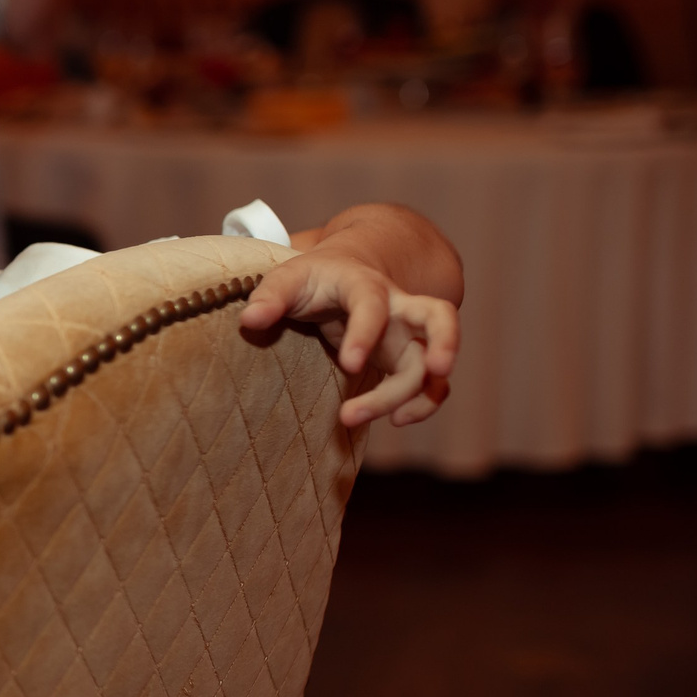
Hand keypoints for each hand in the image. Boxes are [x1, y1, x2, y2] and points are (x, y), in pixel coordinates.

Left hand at [242, 252, 459, 428]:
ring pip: (429, 364)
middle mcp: (397, 307)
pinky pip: (430, 384)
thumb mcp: (287, 278)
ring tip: (356, 417)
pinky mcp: (406, 359)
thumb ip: (269, 296)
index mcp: (364, 283)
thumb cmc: (311, 279)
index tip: (349, 365)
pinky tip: (396, 421)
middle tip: (436, 369)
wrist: (340, 275)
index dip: (365, 333)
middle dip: (446, 341)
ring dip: (408, 395)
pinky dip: (423, 404)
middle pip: (440, 316)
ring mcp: (406, 335)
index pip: (372, 304)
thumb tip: (251, 320)